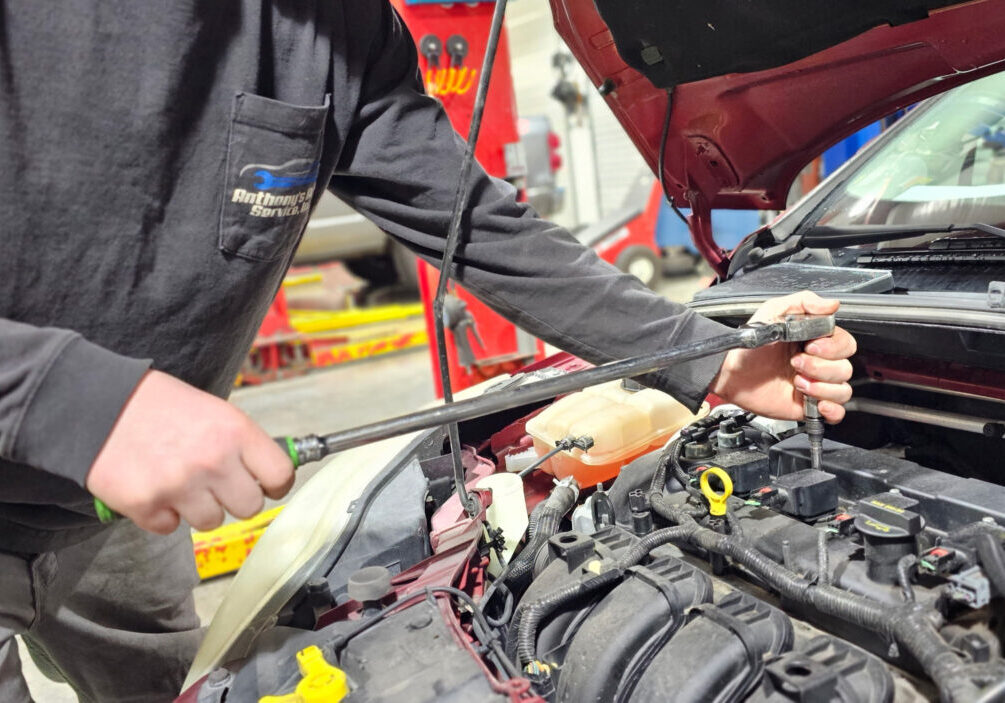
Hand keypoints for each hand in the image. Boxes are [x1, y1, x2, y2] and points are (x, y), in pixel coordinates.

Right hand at [86, 370, 293, 533]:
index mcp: (235, 431)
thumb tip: (269, 472)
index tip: (266, 484)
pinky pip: (170, 527)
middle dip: (234, 498)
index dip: (274, 483)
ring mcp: (180, 486)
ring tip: (179, 481)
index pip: (280, 474)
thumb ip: (240, 442)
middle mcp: (213, 461)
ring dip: (197, 508)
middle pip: (250, 507)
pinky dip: (162, 514)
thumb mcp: (213, 410)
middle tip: (216, 484)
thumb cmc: (157, 405)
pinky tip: (153, 487)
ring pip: (212, 522)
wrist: (96, 405)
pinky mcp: (147, 505)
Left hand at [709, 291, 856, 422]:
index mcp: (815, 340)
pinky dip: (832, 409)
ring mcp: (815, 385)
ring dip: (822, 387)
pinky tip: (817, 403)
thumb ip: (804, 301)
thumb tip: (832, 304)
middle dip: (821, 367)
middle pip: (845, 368)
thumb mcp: (773, 311)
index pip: (845, 343)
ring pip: (842, 390)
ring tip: (797, 382)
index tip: (810, 346)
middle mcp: (819, 363)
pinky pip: (836, 412)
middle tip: (795, 363)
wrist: (730, 371)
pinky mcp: (807, 405)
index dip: (832, 347)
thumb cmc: (749, 343)